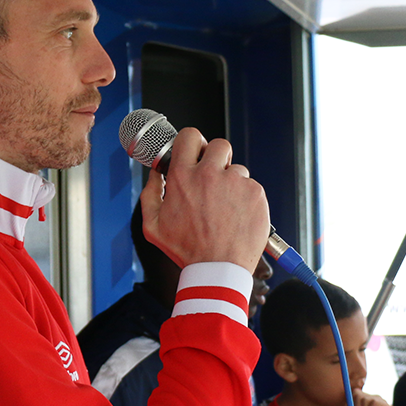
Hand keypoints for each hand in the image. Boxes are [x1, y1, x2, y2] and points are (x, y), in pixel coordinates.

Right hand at [140, 128, 269, 272]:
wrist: (218, 269)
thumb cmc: (186, 250)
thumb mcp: (153, 226)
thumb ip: (150, 194)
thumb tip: (155, 174)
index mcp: (183, 177)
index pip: (189, 136)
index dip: (193, 142)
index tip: (195, 152)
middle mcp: (210, 174)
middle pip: (219, 145)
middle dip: (217, 158)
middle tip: (214, 177)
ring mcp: (235, 183)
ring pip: (236, 170)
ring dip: (231, 183)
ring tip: (224, 208)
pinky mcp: (255, 193)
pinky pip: (251, 187)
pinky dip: (245, 198)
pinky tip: (236, 217)